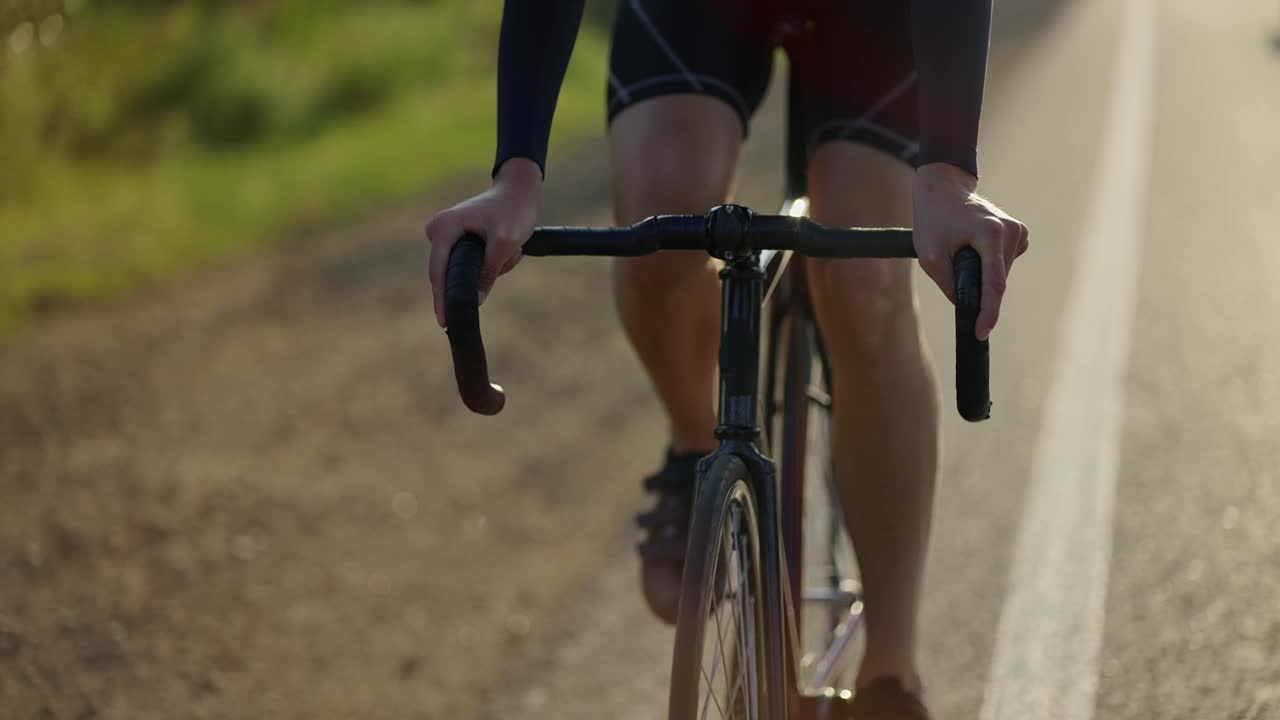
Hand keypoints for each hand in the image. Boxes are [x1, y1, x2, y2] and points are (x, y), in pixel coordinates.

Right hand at [425, 158, 542, 327]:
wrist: (519, 191)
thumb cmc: (513, 211)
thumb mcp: (505, 243)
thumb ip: (489, 272)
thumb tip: (476, 301)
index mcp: (444, 228)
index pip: (438, 272)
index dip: (442, 299)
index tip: (445, 322)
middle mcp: (439, 230)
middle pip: (453, 273)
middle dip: (484, 273)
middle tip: (509, 255)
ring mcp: (447, 236)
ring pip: (467, 271)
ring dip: (493, 267)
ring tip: (512, 249)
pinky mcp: (457, 240)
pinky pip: (472, 265)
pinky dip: (493, 262)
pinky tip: (508, 248)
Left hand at [912, 163, 1028, 340]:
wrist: (943, 189)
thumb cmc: (933, 220)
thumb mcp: (930, 256)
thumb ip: (949, 284)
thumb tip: (967, 306)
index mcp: (991, 234)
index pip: (994, 283)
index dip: (988, 312)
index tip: (981, 333)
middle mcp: (1011, 231)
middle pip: (997, 280)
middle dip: (977, 287)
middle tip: (953, 267)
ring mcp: (1018, 231)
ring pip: (1001, 273)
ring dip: (982, 275)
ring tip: (961, 250)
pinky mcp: (1018, 233)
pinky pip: (1003, 263)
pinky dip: (989, 265)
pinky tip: (974, 248)